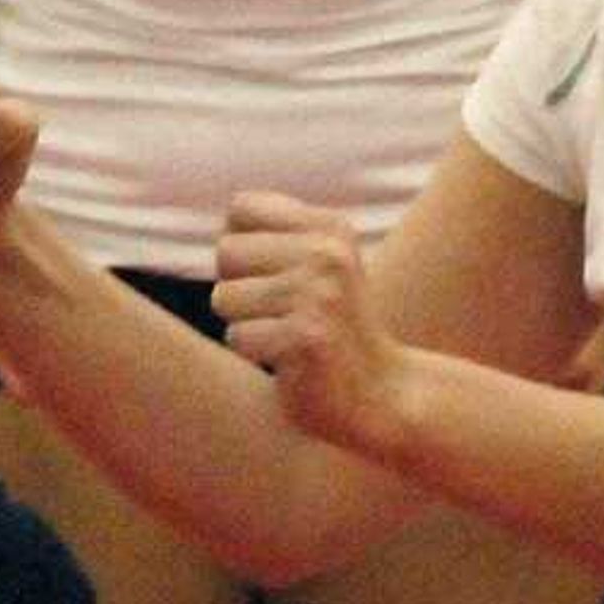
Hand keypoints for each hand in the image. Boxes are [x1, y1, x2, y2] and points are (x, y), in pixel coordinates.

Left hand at [211, 191, 401, 454]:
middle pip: (226, 252)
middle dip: (239, 289)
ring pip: (224, 297)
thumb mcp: (318, 266)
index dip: (243, 247)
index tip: (274, 277)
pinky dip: (255, 354)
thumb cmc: (331, 328)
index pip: (242, 209)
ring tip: (288, 336)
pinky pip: (237, 337)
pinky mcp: (306, 337)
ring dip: (246, 325)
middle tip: (282, 314)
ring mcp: (319, 295)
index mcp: (331, 228)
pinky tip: (292, 361)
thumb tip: (223, 229)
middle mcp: (328, 254)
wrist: (381, 394)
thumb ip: (273, 237)